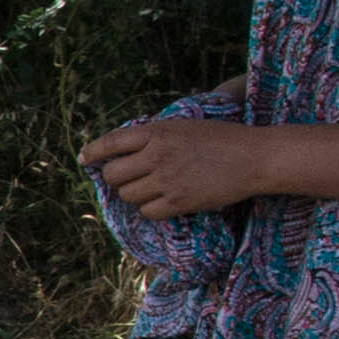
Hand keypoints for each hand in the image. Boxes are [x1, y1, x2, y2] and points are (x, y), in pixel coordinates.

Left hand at [81, 113, 270, 219]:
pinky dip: (151, 209)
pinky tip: (163, 201)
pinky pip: (147, 212)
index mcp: (156, 132)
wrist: (254, 157)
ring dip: (135, 194)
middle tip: (130, 177)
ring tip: (152, 187)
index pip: (110, 143)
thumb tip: (124, 150)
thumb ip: (154, 136)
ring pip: (127, 196)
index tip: (85, 159)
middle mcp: (156, 156)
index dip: (93, 152)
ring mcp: (166, 181)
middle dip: (117, 178)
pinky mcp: (179, 202)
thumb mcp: (183, 126)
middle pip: (113, 175)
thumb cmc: (221, 138)